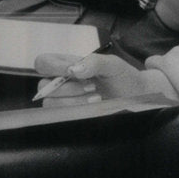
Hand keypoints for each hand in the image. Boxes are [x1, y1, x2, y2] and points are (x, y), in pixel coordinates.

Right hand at [34, 52, 178, 107]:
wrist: (135, 95)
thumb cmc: (123, 76)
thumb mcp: (113, 64)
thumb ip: (94, 62)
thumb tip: (73, 69)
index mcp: (68, 64)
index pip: (43, 63)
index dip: (52, 67)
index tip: (72, 71)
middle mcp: (63, 82)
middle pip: (44, 87)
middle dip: (69, 87)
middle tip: (92, 85)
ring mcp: (65, 99)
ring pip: (51, 103)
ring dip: (75, 100)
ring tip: (97, 96)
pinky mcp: (70, 114)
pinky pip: (61, 116)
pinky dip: (79, 110)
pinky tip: (95, 105)